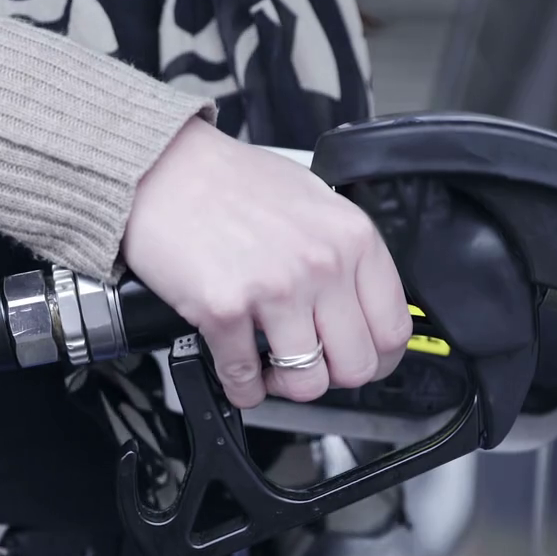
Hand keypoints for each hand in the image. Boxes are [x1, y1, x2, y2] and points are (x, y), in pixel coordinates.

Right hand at [121, 118, 410, 407]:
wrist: (162, 169)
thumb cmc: (229, 181)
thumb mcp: (312, 199)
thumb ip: (342, 252)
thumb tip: (358, 302)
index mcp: (352, 238)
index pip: (394, 328)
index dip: (379, 358)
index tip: (361, 360)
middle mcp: (321, 265)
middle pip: (357, 366)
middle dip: (332, 375)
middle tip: (311, 364)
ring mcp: (275, 289)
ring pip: (307, 382)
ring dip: (287, 384)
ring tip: (271, 366)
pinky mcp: (225, 310)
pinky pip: (245, 379)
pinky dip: (241, 387)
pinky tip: (237, 370)